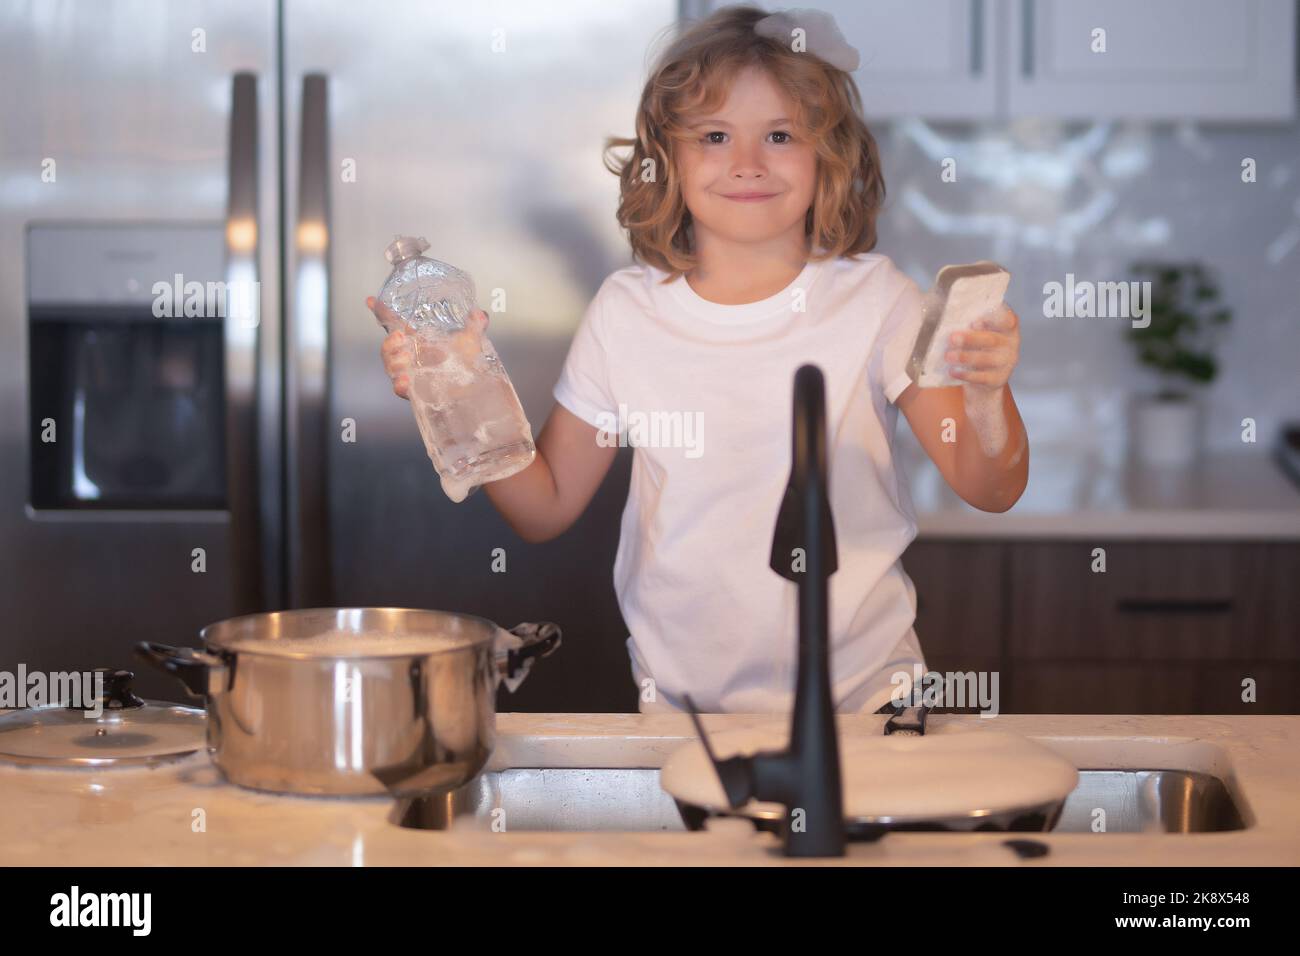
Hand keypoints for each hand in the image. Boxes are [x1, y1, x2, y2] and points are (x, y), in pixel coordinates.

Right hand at [367, 297, 489, 400]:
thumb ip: (475, 325)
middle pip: (387, 346)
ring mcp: (410, 372)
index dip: (381, 311)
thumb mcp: (471, 339)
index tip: (370, 300)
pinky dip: (400, 383)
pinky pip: (399, 388)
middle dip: (388, 342)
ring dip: (393, 360)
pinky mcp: (415, 390)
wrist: (475, 388)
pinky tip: (406, 380)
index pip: (394, 323)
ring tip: (405, 358)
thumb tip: (480, 313)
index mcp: (418, 339)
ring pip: (390, 365)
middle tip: (400, 338)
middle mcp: (410, 354)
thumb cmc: (468, 362)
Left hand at [945, 304, 1019, 393]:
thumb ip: (967, 319)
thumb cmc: (977, 345)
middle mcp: (1010, 343)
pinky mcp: (997, 379)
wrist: (984, 378)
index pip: (1007, 319)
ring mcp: (1006, 362)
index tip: (975, 321)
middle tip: (951, 338)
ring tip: (948, 356)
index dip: (993, 319)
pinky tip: (952, 371)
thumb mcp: (977, 330)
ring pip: (987, 359)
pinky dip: (966, 374)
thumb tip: (937, 303)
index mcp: (1007, 325)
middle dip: (970, 339)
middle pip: (992, 340)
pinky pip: (982, 377)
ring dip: (966, 357)